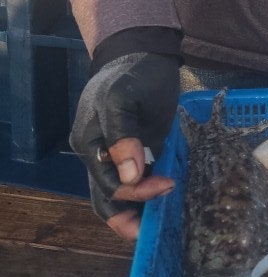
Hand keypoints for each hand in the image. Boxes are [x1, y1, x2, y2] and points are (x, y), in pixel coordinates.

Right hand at [70, 53, 178, 239]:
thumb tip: (128, 176)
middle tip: (164, 220)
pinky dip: (149, 195)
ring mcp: (117, 156)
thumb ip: (123, 136)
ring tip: (164, 223)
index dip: (137, 192)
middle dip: (134, 214)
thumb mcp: (122, 98)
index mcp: (90, 144)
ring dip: (140, 211)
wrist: (144, 53)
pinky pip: (138, 181)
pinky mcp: (138, 152)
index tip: (167, 184)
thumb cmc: (132, 75)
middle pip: (108, 199)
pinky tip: (168, 202)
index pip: (108, 184)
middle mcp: (99, 155)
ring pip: (120, 196)